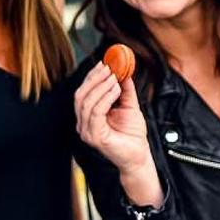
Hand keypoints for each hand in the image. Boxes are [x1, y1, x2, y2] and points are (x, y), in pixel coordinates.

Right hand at [75, 61, 150, 175]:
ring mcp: (86, 131)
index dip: (92, 76)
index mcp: (88, 116)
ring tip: (115, 78)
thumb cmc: (132, 135)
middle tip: (108, 67)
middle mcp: (83, 123)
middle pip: (80, 95)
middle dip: (94, 78)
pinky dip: (105, 98)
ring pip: (86, 102)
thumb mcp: (129, 106)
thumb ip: (125, 90)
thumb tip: (124, 71)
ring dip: (101, 86)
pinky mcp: (94, 137)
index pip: (83, 92)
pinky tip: (116, 90)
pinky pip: (96, 112)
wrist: (139, 156)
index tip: (104, 63)